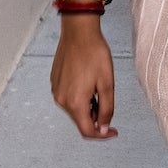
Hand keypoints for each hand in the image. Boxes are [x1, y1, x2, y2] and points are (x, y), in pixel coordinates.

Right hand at [50, 14, 117, 139]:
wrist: (78, 32)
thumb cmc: (94, 54)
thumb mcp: (107, 83)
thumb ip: (106, 109)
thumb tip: (103, 128)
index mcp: (75, 103)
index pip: (87, 131)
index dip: (102, 135)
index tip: (113, 131)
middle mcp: (61, 100)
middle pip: (80, 121)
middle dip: (95, 118)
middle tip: (107, 101)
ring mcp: (56, 91)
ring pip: (74, 109)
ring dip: (87, 107)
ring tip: (97, 87)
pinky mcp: (54, 82)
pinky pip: (68, 98)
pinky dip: (79, 97)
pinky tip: (87, 81)